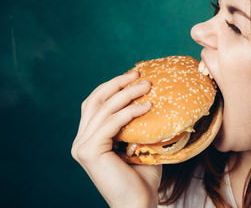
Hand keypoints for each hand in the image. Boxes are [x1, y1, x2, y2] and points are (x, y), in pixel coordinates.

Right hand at [71, 71, 161, 207]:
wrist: (139, 203)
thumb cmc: (142, 176)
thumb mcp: (139, 142)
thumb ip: (137, 123)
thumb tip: (151, 97)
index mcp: (90, 138)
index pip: (96, 104)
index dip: (113, 86)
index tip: (134, 75)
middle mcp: (81, 140)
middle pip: (95, 100)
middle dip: (117, 84)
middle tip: (139, 74)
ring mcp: (82, 146)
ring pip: (104, 109)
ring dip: (127, 93)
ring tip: (147, 85)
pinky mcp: (89, 151)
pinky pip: (111, 123)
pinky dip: (130, 112)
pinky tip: (147, 106)